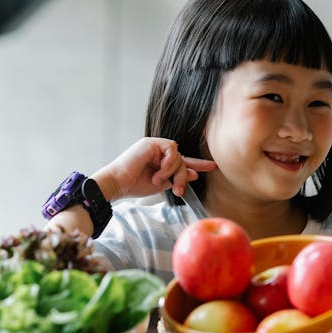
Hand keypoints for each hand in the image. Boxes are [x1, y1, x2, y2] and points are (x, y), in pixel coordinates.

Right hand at [92, 138, 216, 200]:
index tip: (212, 166)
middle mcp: (159, 152)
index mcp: (161, 161)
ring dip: (172, 172)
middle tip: (178, 189)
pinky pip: (172, 150)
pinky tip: (158, 171)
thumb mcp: (161, 184)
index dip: (198, 164)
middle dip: (183, 176)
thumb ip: (177, 178)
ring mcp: (155, 146)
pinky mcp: (151, 142)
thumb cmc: (134, 185)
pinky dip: (168, 163)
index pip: (183, 161)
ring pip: (179, 157)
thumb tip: (195, 174)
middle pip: (183, 160)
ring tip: (158, 180)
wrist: (119, 184)